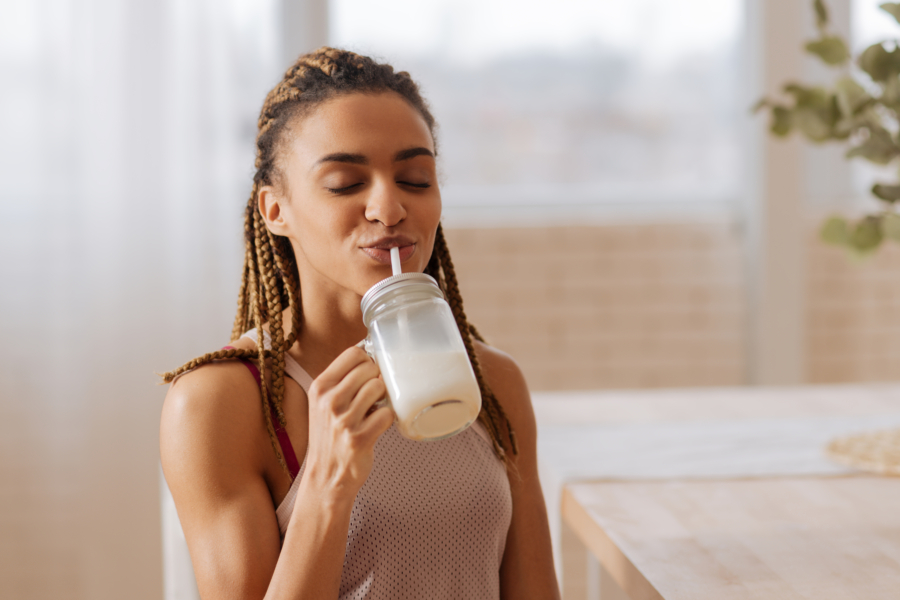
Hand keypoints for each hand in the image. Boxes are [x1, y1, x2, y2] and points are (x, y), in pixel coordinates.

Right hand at [301, 346, 393, 503]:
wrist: (326, 475)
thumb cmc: (330, 435)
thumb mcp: (323, 403)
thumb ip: (342, 380)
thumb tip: (372, 356)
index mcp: (319, 387)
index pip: (353, 354)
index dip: (367, 361)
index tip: (368, 374)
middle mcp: (329, 401)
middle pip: (370, 368)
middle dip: (376, 379)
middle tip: (372, 396)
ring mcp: (344, 420)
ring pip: (379, 388)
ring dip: (383, 399)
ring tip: (373, 410)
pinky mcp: (359, 438)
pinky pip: (387, 414)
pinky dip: (387, 419)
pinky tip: (377, 426)